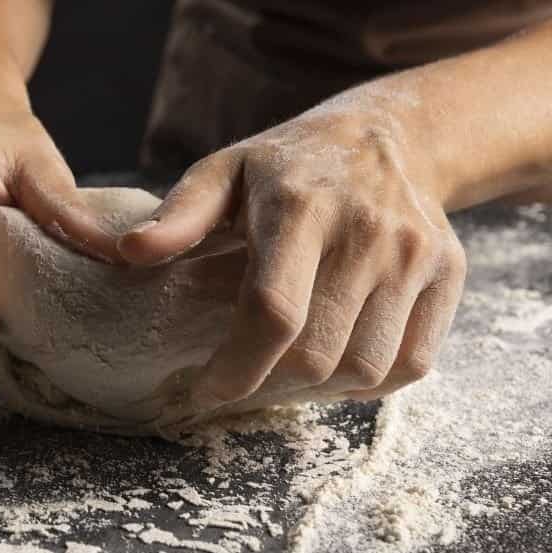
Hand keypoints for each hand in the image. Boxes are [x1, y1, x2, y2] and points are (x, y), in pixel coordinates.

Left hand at [119, 103, 466, 411]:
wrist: (388, 136)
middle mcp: (367, 232)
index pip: (273, 313)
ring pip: (365, 368)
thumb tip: (129, 252)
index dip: (236, 369)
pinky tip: (333, 362)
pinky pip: (411, 363)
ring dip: (317, 390)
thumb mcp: (223, 172)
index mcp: (300, 208)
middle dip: (268, 385)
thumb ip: (179, 215)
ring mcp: (415, 255)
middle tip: (240, 381)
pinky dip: (369, 382)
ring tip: (282, 372)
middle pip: (318, 353)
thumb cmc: (287, 165)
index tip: (205, 390)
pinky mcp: (449, 274)